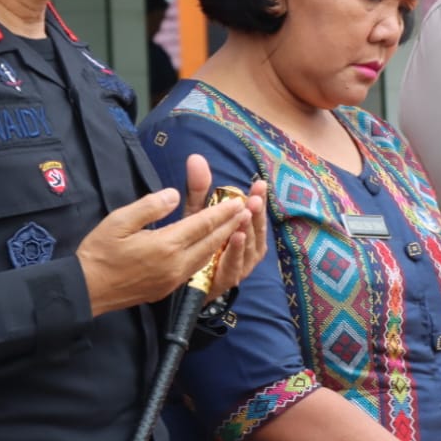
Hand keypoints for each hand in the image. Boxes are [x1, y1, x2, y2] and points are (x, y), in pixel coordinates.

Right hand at [77, 154, 255, 315]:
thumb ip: (150, 206)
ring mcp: (173, 279)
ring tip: (235, 226)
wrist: (86, 291)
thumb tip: (174, 195)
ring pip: (206, 257)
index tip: (238, 200)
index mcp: (165, 245)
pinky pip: (196, 269)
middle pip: (210, 242)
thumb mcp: (119, 221)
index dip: (221, 212)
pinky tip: (211, 248)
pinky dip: (209, 255)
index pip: (201, 224)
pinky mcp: (168, 288)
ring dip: (223, 240)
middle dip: (230, 225)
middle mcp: (175, 264)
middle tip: (247, 210)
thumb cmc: (99, 252)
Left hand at [183, 158, 268, 298]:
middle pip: (256, 227)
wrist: (181, 282)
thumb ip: (198, 188)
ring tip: (245, 215)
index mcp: (243, 228)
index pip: (254, 211)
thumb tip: (195, 158)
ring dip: (248, 230)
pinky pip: (236, 265)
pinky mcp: (230, 279)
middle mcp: (248, 246)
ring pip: (250, 246)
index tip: (259, 183)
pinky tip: (236, 237)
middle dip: (257, 212)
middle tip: (255, 198)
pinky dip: (237, 251)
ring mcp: (241, 264)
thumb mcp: (196, 213)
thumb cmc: (194, 243)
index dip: (258, 198)